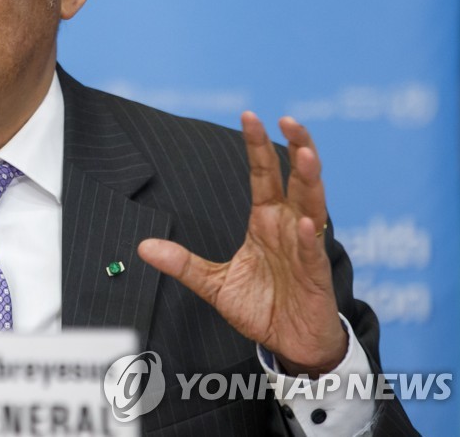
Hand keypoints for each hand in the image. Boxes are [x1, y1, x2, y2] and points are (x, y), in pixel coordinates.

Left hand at [138, 112, 346, 376]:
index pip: (264, 176)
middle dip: (296, 148)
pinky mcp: (316, 276)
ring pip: (313, 206)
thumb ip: (182, 263)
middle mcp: (289, 227)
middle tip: (289, 120)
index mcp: (266, 222)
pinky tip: (306, 221)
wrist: (289, 344)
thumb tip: (143, 246)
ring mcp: (305, 249)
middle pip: (296, 179)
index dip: (257, 147)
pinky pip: (313, 253)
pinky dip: (310, 237)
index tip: (250, 116)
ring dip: (311, 180)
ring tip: (306, 154)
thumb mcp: (213, 283)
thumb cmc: (261, 307)